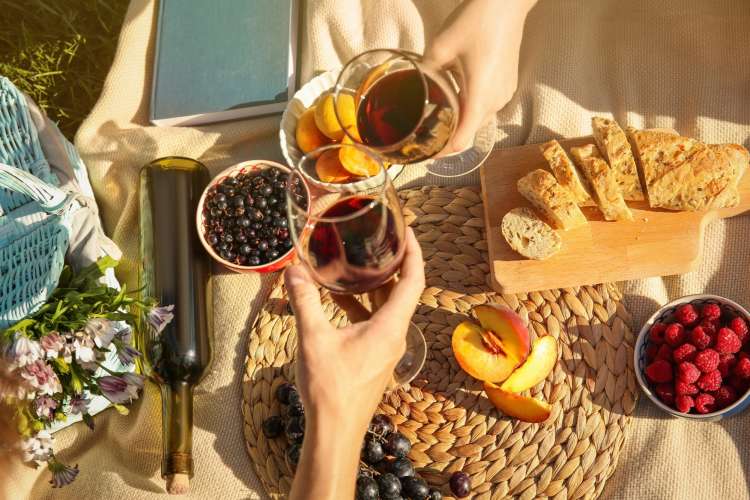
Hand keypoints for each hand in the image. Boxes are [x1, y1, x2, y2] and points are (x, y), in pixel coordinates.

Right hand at [285, 228, 423, 499]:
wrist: (335, 432)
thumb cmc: (330, 388)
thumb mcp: (313, 338)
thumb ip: (304, 300)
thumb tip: (293, 270)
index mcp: (390, 326)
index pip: (413, 281)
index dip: (414, 253)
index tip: (408, 232)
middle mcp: (394, 335)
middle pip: (401, 292)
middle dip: (391, 265)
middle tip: (377, 242)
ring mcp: (386, 349)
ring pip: (387, 309)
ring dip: (373, 287)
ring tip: (355, 265)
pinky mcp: (375, 358)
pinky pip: (375, 323)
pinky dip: (362, 308)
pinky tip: (338, 301)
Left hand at [424, 0, 535, 151]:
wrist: (507, 3)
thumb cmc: (476, 21)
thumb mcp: (440, 46)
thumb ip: (425, 71)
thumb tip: (414, 84)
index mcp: (479, 96)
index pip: (462, 139)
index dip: (444, 152)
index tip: (427, 155)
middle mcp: (495, 101)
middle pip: (470, 132)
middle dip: (449, 138)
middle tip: (425, 136)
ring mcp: (504, 94)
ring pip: (479, 119)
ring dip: (462, 122)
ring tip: (439, 119)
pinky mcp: (508, 85)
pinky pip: (488, 106)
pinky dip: (472, 109)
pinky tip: (456, 99)